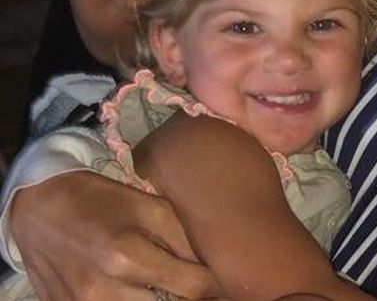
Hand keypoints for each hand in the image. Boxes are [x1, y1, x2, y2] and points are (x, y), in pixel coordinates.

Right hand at [12, 171, 216, 299]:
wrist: (39, 208)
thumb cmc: (102, 202)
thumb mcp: (151, 208)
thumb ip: (186, 239)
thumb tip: (214, 266)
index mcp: (129, 256)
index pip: (194, 288)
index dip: (214, 284)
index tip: (221, 278)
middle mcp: (104, 291)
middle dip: (188, 296)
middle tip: (192, 281)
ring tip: (167, 284)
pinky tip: (139, 290)